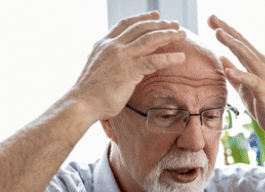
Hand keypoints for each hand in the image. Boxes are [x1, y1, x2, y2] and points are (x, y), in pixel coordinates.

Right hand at [70, 12, 186, 121]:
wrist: (82, 103)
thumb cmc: (90, 92)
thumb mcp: (99, 68)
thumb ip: (110, 61)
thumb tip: (121, 63)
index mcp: (104, 43)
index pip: (126, 24)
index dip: (143, 18)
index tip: (156, 15)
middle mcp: (113, 46)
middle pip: (141, 28)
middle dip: (161, 24)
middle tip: (175, 24)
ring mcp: (122, 57)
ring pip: (150, 39)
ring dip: (168, 35)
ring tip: (182, 35)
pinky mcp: (130, 71)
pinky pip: (154, 60)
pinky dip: (170, 57)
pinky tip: (180, 57)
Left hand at [207, 15, 264, 135]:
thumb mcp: (245, 87)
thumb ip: (234, 73)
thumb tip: (221, 58)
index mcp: (255, 63)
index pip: (239, 43)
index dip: (225, 30)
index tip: (211, 20)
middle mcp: (261, 65)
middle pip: (242, 44)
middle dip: (226, 30)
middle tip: (212, 18)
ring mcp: (264, 76)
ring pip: (247, 56)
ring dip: (232, 44)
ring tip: (218, 34)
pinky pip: (251, 81)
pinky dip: (240, 74)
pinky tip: (228, 69)